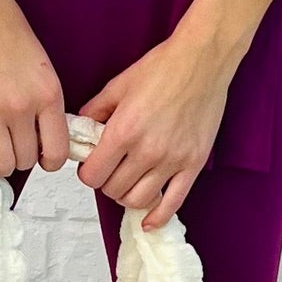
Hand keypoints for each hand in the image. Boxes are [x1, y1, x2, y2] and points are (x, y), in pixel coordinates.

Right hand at [0, 0, 70, 200]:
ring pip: (2, 163)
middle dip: (22, 159)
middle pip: (26, 160)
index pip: (57, 150)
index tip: (42, 156)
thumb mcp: (41, 66)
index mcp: (49, 94)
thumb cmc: (9, 29)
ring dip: (1, 164)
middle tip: (14, 147)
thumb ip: (44, 101)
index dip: (49, 160)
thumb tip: (42, 137)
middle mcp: (23, 107)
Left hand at [74, 26, 238, 228]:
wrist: (202, 61)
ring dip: (127, 196)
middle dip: (106, 182)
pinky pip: (173, 203)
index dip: (87, 173)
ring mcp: (172, 160)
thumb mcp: (117, 85)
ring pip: (138, 200)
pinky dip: (158, 217)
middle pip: (113, 190)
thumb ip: (94, 111)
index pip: (93, 175)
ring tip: (128, 182)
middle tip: (110, 169)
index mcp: (124, 131)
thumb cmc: (161, 68)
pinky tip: (148, 221)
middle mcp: (147, 151)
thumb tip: (80, 129)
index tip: (91, 165)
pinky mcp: (193, 165)